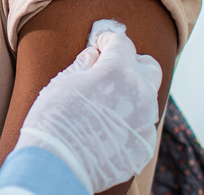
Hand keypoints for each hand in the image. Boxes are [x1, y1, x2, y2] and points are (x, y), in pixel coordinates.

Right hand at [14, 20, 162, 193]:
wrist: (57, 165)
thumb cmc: (54, 119)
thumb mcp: (63, 82)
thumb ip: (85, 63)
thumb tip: (94, 54)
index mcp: (119, 72)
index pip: (122, 42)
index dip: (107, 38)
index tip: (99, 41)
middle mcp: (140, 94)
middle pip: (149, 66)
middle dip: (130, 61)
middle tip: (108, 67)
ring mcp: (145, 122)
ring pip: (144, 98)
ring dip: (128, 93)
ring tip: (102, 102)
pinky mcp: (143, 145)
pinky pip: (139, 125)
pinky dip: (126, 121)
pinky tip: (104, 127)